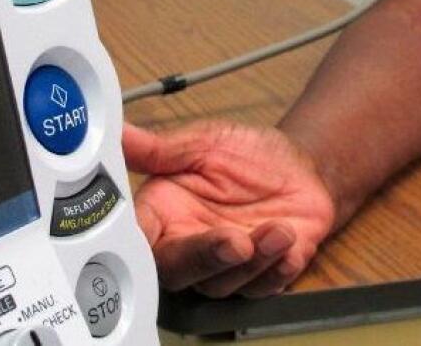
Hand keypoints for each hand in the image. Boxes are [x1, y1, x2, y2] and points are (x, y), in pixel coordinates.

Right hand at [123, 120, 334, 297]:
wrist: (301, 167)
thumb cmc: (246, 154)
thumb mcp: (202, 142)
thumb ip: (157, 149)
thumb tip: (119, 132)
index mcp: (163, 213)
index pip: (137, 238)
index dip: (136, 245)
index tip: (153, 238)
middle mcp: (186, 244)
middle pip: (177, 271)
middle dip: (206, 259)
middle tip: (236, 241)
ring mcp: (223, 266)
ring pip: (222, 284)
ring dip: (253, 262)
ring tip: (278, 230)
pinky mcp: (260, 277)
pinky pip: (262, 288)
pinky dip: (277, 270)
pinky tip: (289, 244)